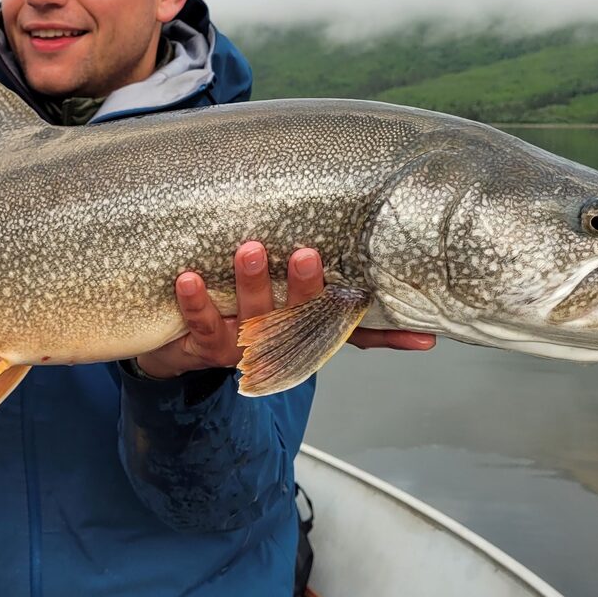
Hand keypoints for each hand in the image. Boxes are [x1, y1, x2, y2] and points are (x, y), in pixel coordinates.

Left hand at [133, 244, 434, 379]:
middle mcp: (281, 337)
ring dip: (253, 283)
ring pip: (254, 315)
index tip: (421, 334)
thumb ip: (313, 279)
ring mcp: (244, 343)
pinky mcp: (205, 342)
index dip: (389, 337)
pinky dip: (195, 300)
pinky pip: (202, 321)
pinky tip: (188, 277)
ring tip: (249, 250)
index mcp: (306, 327)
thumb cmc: (238, 308)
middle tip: (306, 254)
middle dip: (306, 287)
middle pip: (302, 316)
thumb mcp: (281, 296)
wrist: (176, 346)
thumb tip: (362, 255)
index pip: (353, 330)